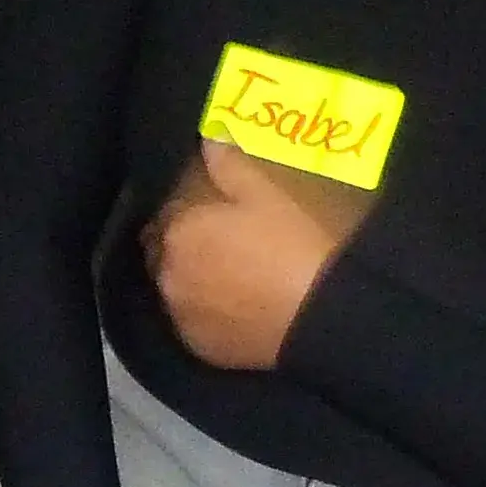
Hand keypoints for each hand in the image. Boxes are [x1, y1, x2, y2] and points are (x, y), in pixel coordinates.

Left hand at [142, 138, 339, 371]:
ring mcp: (180, 316)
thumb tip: (207, 138)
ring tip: (222, 277)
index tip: (206, 212)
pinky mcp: (199, 348)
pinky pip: (192, 323)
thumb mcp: (266, 193)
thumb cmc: (293, 244)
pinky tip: (230, 308)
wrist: (322, 314)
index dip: (185, 211)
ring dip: (187, 279)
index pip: (164, 214)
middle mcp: (166, 274)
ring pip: (174, 289)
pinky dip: (203, 313)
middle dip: (180, 245)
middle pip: (163, 253)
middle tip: (215, 244)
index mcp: (177, 231)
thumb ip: (228, 164)